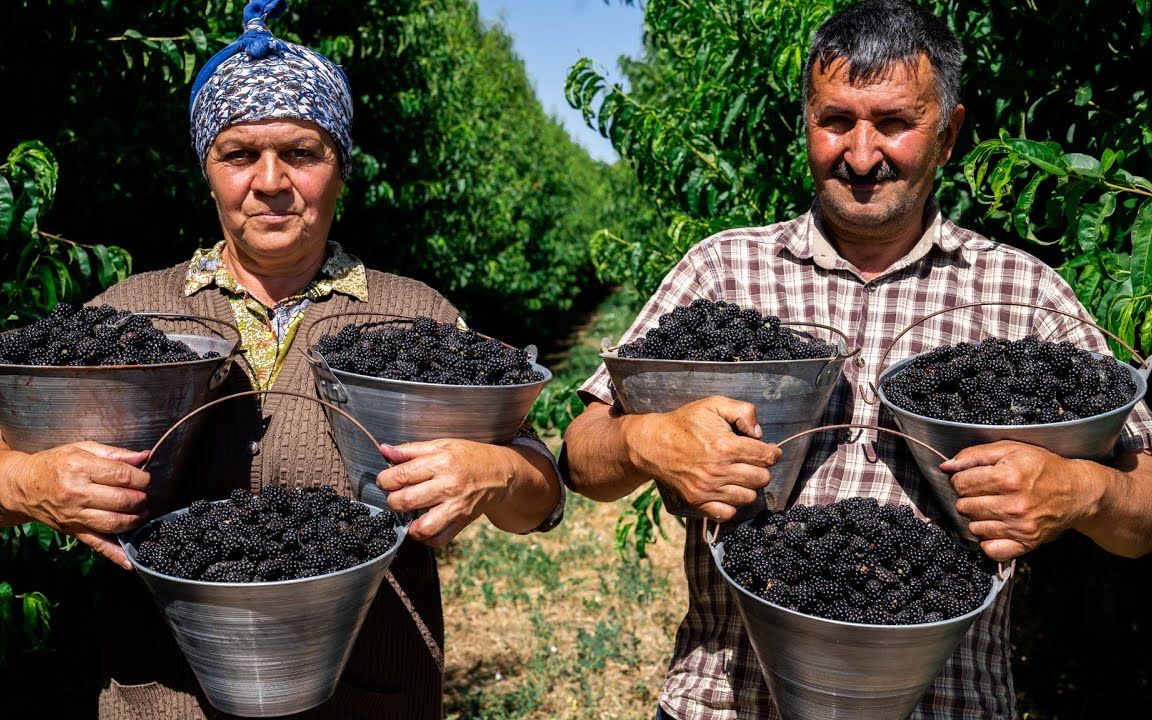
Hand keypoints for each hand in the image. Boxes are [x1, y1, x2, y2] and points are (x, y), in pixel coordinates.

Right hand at [0, 442, 150, 568]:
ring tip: (141, 513)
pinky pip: (97, 545)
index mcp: (80, 468)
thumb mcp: (83, 449)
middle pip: (120, 500)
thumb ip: (115, 453)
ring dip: (135, 520)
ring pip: (113, 523)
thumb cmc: (55, 464)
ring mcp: (74, 515)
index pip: (122, 476)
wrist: (24, 486)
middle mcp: (77, 493)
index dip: (141, 479)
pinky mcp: (73, 531)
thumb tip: (144, 457)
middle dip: (140, 499)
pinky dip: (116, 554)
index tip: (145, 479)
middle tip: (145, 496)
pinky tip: (131, 560)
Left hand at [376, 439, 518, 546]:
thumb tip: (385, 450)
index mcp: (441, 462)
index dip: (385, 480)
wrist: (500, 473)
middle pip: (405, 501)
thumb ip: (411, 450)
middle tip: (396, 495)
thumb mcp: (442, 445)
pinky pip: (439, 539)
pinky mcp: (462, 521)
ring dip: (407, 523)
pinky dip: (426, 538)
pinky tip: (422, 525)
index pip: (400, 476)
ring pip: (422, 527)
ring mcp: (456, 507)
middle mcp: (449, 486)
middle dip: (392, 500)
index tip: (385, 481)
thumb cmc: (468, 456)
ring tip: (408, 514)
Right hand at [626, 395, 780, 521]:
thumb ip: (744, 411)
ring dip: (748, 486)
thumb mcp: (714, 404)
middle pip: (762, 478)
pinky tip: (728, 490)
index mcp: (726, 446)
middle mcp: (719, 470)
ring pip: (749, 497)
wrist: (654, 443)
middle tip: (750, 461)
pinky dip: (732, 504)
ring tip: (738, 474)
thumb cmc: (686, 422)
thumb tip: (759, 434)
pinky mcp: (698, 501)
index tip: (767, 450)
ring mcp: (708, 489)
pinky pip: (728, 513)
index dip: (772, 452)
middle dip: (761, 468)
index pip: (767, 457)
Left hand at [941, 440, 1096, 561]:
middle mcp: (1014, 505)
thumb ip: (974, 455)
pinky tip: (996, 525)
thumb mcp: (1010, 449)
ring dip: (977, 517)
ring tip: (992, 506)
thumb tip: (945, 466)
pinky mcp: (1026, 543)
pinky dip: (988, 539)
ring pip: (973, 527)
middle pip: (963, 506)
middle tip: (983, 492)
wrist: (1077, 491)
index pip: (960, 484)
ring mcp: (1020, 527)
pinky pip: (990, 549)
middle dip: (968, 497)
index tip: (970, 478)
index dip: (960, 479)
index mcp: (1008, 477)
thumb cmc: (1042, 467)